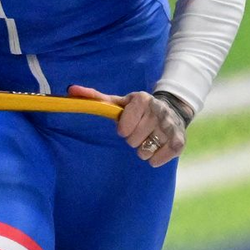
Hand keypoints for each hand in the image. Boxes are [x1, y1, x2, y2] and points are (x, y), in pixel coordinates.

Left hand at [68, 85, 191, 166]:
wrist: (171, 110)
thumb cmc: (137, 109)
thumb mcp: (119, 102)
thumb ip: (95, 97)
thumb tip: (69, 89)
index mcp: (142, 99)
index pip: (124, 125)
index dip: (123, 128)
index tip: (125, 126)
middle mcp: (158, 111)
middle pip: (133, 140)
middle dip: (132, 139)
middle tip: (137, 131)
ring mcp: (170, 127)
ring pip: (145, 151)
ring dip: (142, 150)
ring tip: (146, 139)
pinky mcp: (179, 142)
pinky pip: (159, 159)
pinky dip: (154, 159)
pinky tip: (156, 148)